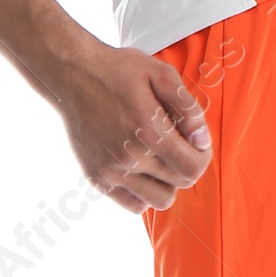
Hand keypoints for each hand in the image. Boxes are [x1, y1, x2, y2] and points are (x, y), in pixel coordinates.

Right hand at [54, 47, 211, 214]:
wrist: (72, 75)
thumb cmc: (117, 71)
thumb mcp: (161, 74)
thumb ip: (188, 107)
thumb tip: (202, 140)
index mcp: (149, 130)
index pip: (194, 168)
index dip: (202, 156)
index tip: (195, 143)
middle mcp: (130, 156)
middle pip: (181, 182)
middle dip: (186, 164)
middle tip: (175, 143)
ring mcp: (112, 171)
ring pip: (161, 200)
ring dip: (167, 182)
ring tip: (158, 158)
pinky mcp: (98, 178)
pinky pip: (135, 205)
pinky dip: (143, 192)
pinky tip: (140, 169)